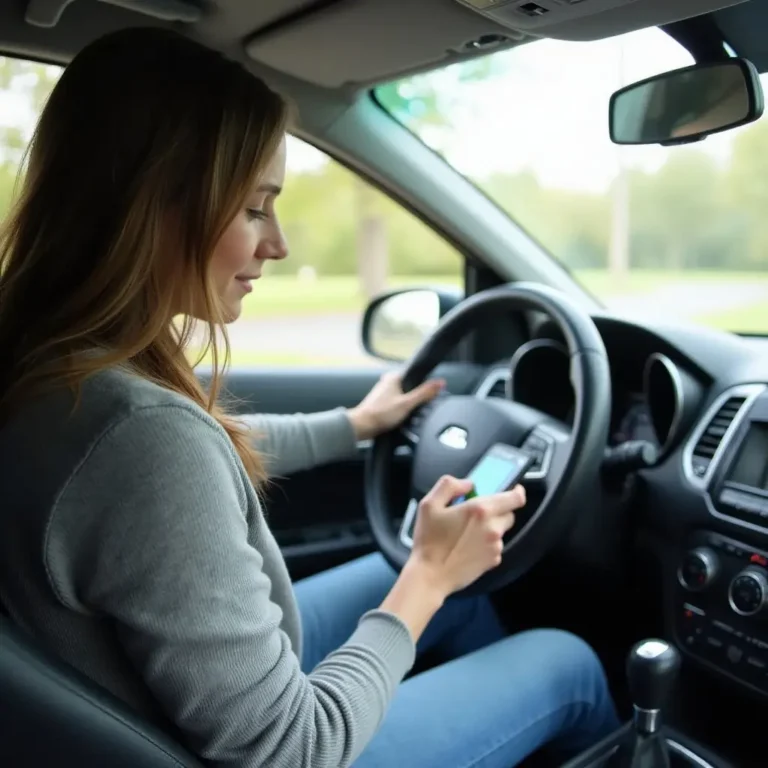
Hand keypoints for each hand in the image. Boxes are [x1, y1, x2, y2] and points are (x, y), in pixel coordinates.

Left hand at [347, 370, 444, 440]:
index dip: (426, 385)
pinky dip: (401, 409)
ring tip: (408, 414)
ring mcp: (384, 392)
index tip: (430, 395)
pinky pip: (397, 403)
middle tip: (418, 408)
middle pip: (411, 386)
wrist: (362, 426)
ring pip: (404, 396)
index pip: (417, 375)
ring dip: (409, 405)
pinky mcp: (382, 402)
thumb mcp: (407, 403)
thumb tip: (440, 382)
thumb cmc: (380, 414)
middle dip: (417, 397)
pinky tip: (402, 417)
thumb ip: (424, 393)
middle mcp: (388, 382)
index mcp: (394, 377)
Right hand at [409, 475, 525, 595]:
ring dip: (490, 528)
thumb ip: (449, 485)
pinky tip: (468, 547)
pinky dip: (486, 545)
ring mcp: (495, 547)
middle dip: (497, 510)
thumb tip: (468, 484)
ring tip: (467, 533)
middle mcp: (493, 528)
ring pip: (500, 531)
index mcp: (480, 510)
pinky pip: (495, 547)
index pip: (515, 498)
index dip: (517, 491)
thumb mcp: (429, 504)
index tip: (514, 489)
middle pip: (509, 514)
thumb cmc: (429, 540)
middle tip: (477, 513)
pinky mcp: (492, 562)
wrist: (431, 576)